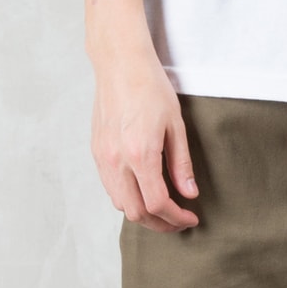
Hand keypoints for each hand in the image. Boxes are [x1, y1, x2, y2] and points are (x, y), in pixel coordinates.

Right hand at [90, 42, 200, 232]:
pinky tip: (142, 190)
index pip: (157, 203)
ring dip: (142, 213)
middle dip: (160, 224)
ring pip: (120, 204)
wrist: (120, 64)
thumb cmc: (151, 87)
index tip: (190, 217)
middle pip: (136, 212)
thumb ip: (181, 162)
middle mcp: (117, 161)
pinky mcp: (96, 152)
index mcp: (140, 154)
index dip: (176, 218)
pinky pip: (110, 187)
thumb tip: (189, 193)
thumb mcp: (175, 123)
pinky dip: (127, 198)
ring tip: (162, 208)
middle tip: (178, 221)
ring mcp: (103, 158)